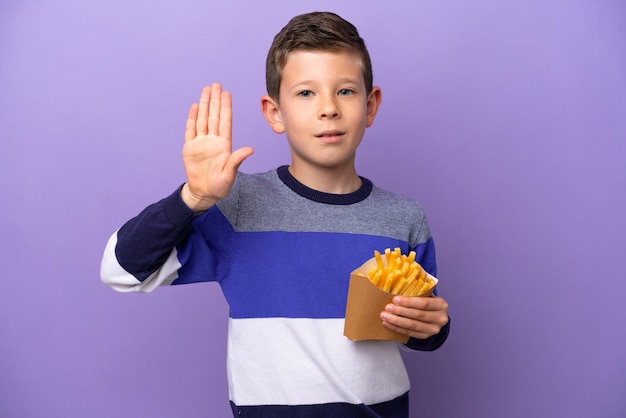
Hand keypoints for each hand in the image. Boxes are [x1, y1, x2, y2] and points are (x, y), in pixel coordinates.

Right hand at [181, 83, 253, 211]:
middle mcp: (213, 140)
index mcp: (224, 145)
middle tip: (216, 84)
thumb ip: (237, 160)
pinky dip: (192, 118)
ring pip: (202, 119)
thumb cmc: (220, 185)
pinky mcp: (190, 147)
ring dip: (204, 104)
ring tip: (206, 90)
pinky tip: (195, 106)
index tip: (227, 93)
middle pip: (214, 116)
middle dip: (215, 100)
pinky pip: (190, 130)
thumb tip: (250, 150)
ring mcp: (201, 142)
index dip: (225, 107)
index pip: (225, 121)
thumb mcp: (230, 174)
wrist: (204, 192)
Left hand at [380, 295, 448, 339]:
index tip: (395, 299)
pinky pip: (409, 333)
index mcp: (441, 305)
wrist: (435, 316)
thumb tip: (396, 287)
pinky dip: (397, 328)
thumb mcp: (427, 295)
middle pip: (418, 315)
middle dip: (400, 311)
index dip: (409, 302)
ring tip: (385, 316)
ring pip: (412, 325)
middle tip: (388, 308)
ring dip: (396, 321)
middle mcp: (440, 318)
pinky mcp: (425, 336)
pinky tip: (388, 323)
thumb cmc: (428, 302)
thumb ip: (417, 292)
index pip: (424, 303)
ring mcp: (433, 329)